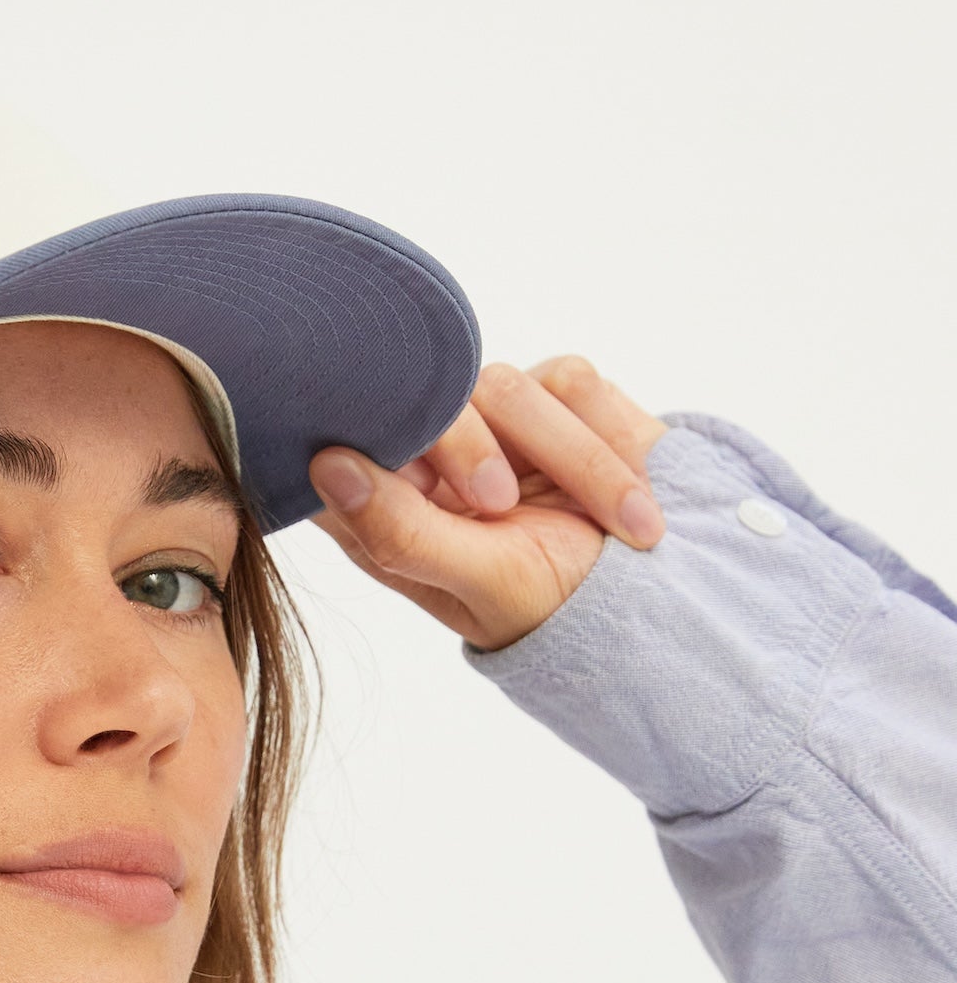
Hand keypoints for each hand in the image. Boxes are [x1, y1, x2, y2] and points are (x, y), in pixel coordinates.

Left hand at [308, 357, 669, 651]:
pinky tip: (628, 503)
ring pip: (508, 386)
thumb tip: (326, 465)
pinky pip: (573, 381)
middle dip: (470, 451)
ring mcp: (493, 416)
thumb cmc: (552, 601)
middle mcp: (432, 449)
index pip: (345, 437)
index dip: (370, 436)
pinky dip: (609, 444)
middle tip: (502, 505)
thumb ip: (400, 531)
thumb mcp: (478, 580)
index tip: (416, 480)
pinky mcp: (553, 393)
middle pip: (426, 398)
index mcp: (385, 503)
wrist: (655, 592)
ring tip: (609, 523)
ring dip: (567, 459)